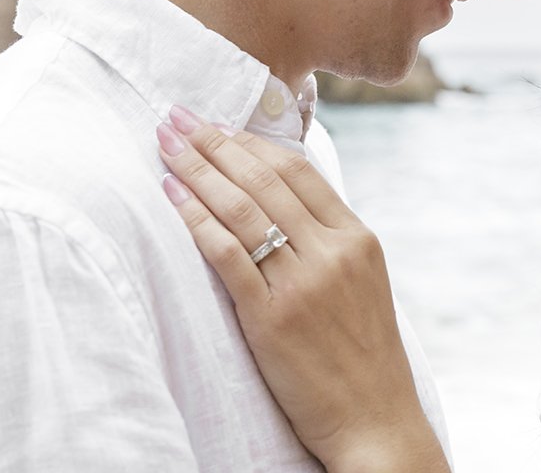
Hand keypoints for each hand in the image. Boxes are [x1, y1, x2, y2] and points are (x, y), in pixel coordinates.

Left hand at [156, 107, 448, 472]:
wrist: (376, 423)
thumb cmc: (364, 359)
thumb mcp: (363, 285)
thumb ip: (329, 242)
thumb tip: (282, 203)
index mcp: (358, 238)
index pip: (298, 170)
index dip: (251, 141)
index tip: (217, 123)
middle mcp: (333, 251)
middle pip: (263, 178)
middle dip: (213, 142)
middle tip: (176, 116)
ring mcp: (304, 282)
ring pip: (241, 207)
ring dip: (196, 168)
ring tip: (164, 143)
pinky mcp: (272, 316)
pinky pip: (226, 253)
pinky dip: (194, 218)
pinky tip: (170, 195)